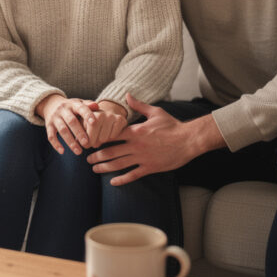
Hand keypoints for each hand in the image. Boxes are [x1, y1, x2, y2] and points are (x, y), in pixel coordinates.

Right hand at [35, 94, 94, 154]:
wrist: (51, 104)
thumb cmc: (71, 107)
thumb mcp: (79, 103)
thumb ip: (88, 105)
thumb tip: (96, 106)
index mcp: (73, 104)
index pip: (81, 108)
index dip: (87, 115)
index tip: (94, 123)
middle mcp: (63, 110)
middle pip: (71, 121)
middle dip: (79, 133)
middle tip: (87, 143)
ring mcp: (55, 118)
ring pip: (62, 130)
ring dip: (70, 141)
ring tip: (78, 151)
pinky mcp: (48, 125)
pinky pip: (50, 135)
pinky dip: (56, 144)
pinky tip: (62, 151)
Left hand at [87, 94, 218, 185]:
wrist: (188, 140)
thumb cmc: (172, 125)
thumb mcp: (155, 112)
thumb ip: (138, 105)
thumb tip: (127, 95)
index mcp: (136, 131)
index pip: (112, 134)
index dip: (99, 137)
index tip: (90, 140)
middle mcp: (136, 145)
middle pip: (111, 151)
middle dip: (97, 155)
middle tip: (87, 158)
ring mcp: (142, 158)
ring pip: (118, 164)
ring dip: (104, 167)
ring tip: (94, 169)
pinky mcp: (149, 167)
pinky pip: (132, 175)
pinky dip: (121, 179)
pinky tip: (113, 182)